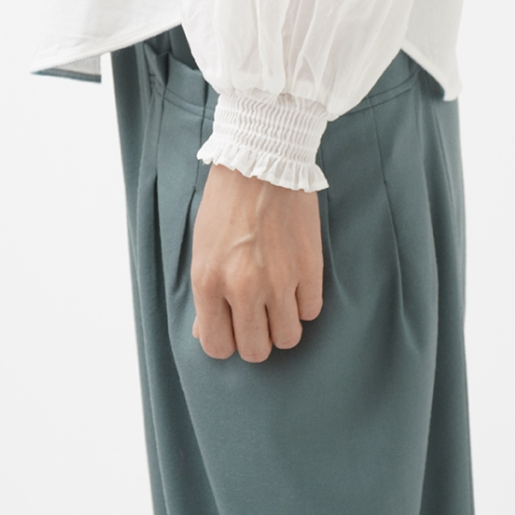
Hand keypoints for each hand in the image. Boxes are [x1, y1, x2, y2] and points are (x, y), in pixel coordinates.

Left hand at [190, 163, 322, 361]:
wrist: (262, 164)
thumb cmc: (226, 204)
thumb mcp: (202, 250)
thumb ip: (206, 296)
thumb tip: (206, 332)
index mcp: (209, 283)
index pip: (218, 346)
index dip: (226, 342)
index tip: (233, 328)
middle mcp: (243, 288)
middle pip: (255, 350)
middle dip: (256, 340)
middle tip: (258, 319)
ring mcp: (280, 281)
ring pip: (288, 338)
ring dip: (283, 326)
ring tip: (279, 304)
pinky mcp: (310, 268)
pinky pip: (311, 312)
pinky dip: (304, 305)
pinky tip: (296, 286)